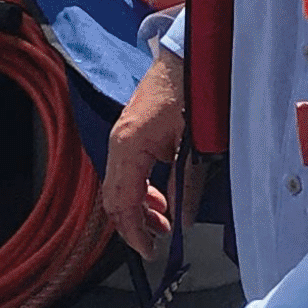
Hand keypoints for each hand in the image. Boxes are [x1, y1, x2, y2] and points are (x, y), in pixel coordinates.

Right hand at [101, 53, 189, 260]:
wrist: (187, 56)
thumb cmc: (189, 92)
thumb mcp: (194, 145)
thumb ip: (187, 184)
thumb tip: (183, 219)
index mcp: (128, 147)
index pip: (123, 202)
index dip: (134, 232)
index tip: (149, 251)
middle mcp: (118, 143)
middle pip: (114, 198)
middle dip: (133, 224)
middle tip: (155, 242)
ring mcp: (122, 137)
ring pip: (119, 186)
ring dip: (138, 208)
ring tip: (162, 222)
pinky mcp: (132, 133)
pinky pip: (128, 171)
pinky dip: (140, 190)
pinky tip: (160, 197)